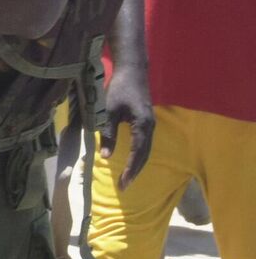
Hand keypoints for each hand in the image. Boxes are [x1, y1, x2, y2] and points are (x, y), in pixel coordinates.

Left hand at [100, 65, 155, 190]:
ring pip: (146, 150)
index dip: (131, 170)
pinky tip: (131, 161)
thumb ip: (109, 134)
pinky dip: (139, 155)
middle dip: (135, 172)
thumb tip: (106, 157)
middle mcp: (150, 127)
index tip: (124, 184)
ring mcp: (150, 125)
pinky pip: (144, 143)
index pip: (138, 153)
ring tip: (127, 179)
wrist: (133, 71)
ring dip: (137, 165)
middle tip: (124, 187)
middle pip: (145, 155)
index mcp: (143, 125)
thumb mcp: (110, 111)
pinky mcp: (147, 122)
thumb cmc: (120, 88)